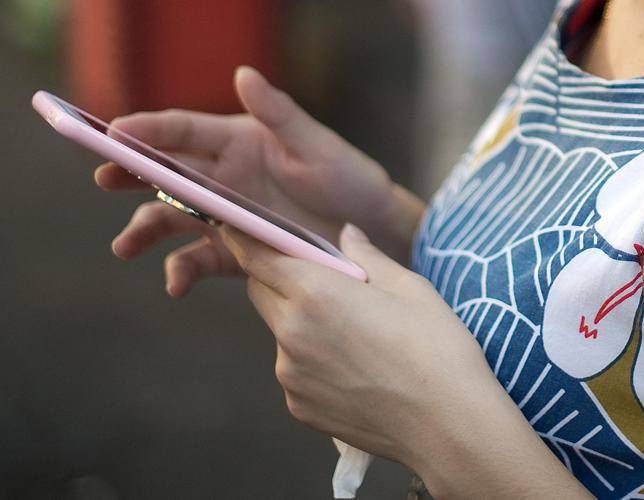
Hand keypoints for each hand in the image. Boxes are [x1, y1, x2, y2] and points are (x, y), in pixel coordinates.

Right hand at [96, 66, 423, 295]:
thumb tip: (242, 74)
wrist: (372, 232)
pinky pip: (201, 258)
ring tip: (125, 246)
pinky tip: (176, 283)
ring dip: (145, 229)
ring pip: (174, 218)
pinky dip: (183, 269)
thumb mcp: (316, 145)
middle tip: (104, 180)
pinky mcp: (238, 251)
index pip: (183, 131)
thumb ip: (279, 114)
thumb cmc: (349, 178)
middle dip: (131, 175)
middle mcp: (226, 177)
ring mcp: (228, 216)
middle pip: (166, 173)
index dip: (147, 131)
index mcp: (239, 141)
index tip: (114, 135)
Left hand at [220, 223, 498, 469]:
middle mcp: (291, 332)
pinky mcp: (298, 405)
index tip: (237, 227)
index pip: (255, 255)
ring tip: (354, 337)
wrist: (448, 426)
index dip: (242, 237)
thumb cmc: (437, 349)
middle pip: (261, 291)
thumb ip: (366, 256)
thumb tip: (346, 234)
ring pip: (279, 331)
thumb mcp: (409, 288)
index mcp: (315, 292)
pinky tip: (353, 369)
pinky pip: (293, 368)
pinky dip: (310, 361)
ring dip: (299, 322)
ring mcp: (290, 374)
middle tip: (324, 282)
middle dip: (280, 278)